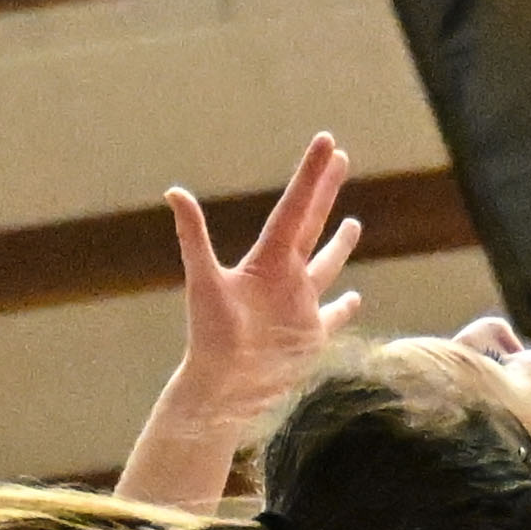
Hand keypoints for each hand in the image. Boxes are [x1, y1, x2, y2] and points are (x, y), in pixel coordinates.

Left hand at [161, 131, 363, 458]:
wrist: (220, 387)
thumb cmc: (210, 337)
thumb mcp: (204, 282)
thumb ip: (193, 236)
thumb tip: (174, 191)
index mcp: (267, 259)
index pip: (294, 208)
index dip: (311, 175)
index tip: (328, 142)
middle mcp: (285, 276)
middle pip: (311, 223)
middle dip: (326, 191)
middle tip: (341, 157)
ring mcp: (299, 304)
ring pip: (325, 266)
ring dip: (339, 245)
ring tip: (353, 223)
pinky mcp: (310, 335)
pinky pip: (333, 316)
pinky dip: (345, 307)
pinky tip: (356, 297)